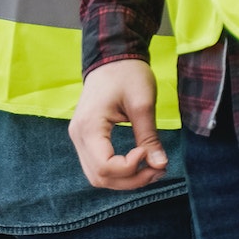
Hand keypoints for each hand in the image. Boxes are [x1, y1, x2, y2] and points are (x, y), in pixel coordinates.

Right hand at [69, 59, 169, 189]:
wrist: (112, 58)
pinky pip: (98, 165)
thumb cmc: (127, 75)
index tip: (148, 152)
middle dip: (131, 180)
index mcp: (89, 126)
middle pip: (99, 177)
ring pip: (98, 176)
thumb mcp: (143, 103)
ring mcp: (79, 137)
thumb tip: (160, 165)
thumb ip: (149, 136)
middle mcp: (78, 135)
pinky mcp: (86, 137)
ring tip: (151, 168)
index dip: (130, 168)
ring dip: (125, 179)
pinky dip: (119, 171)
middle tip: (157, 168)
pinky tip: (139, 162)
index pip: (105, 166)